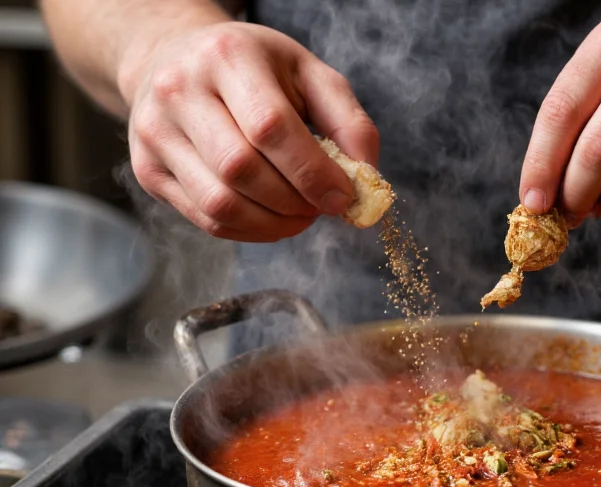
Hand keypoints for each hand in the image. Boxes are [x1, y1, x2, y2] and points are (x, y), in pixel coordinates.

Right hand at [122, 22, 379, 241]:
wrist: (175, 60)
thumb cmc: (254, 70)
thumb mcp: (308, 74)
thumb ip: (348, 122)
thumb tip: (367, 180)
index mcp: (227, 56)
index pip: (270, 127)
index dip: (312, 172)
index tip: (342, 197)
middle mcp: (179, 90)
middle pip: (242, 170)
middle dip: (294, 202)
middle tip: (321, 207)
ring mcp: (156, 133)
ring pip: (220, 204)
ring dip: (273, 224)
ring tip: (299, 215)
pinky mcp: (147, 170)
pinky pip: (206, 220)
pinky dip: (250, 231)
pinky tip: (271, 219)